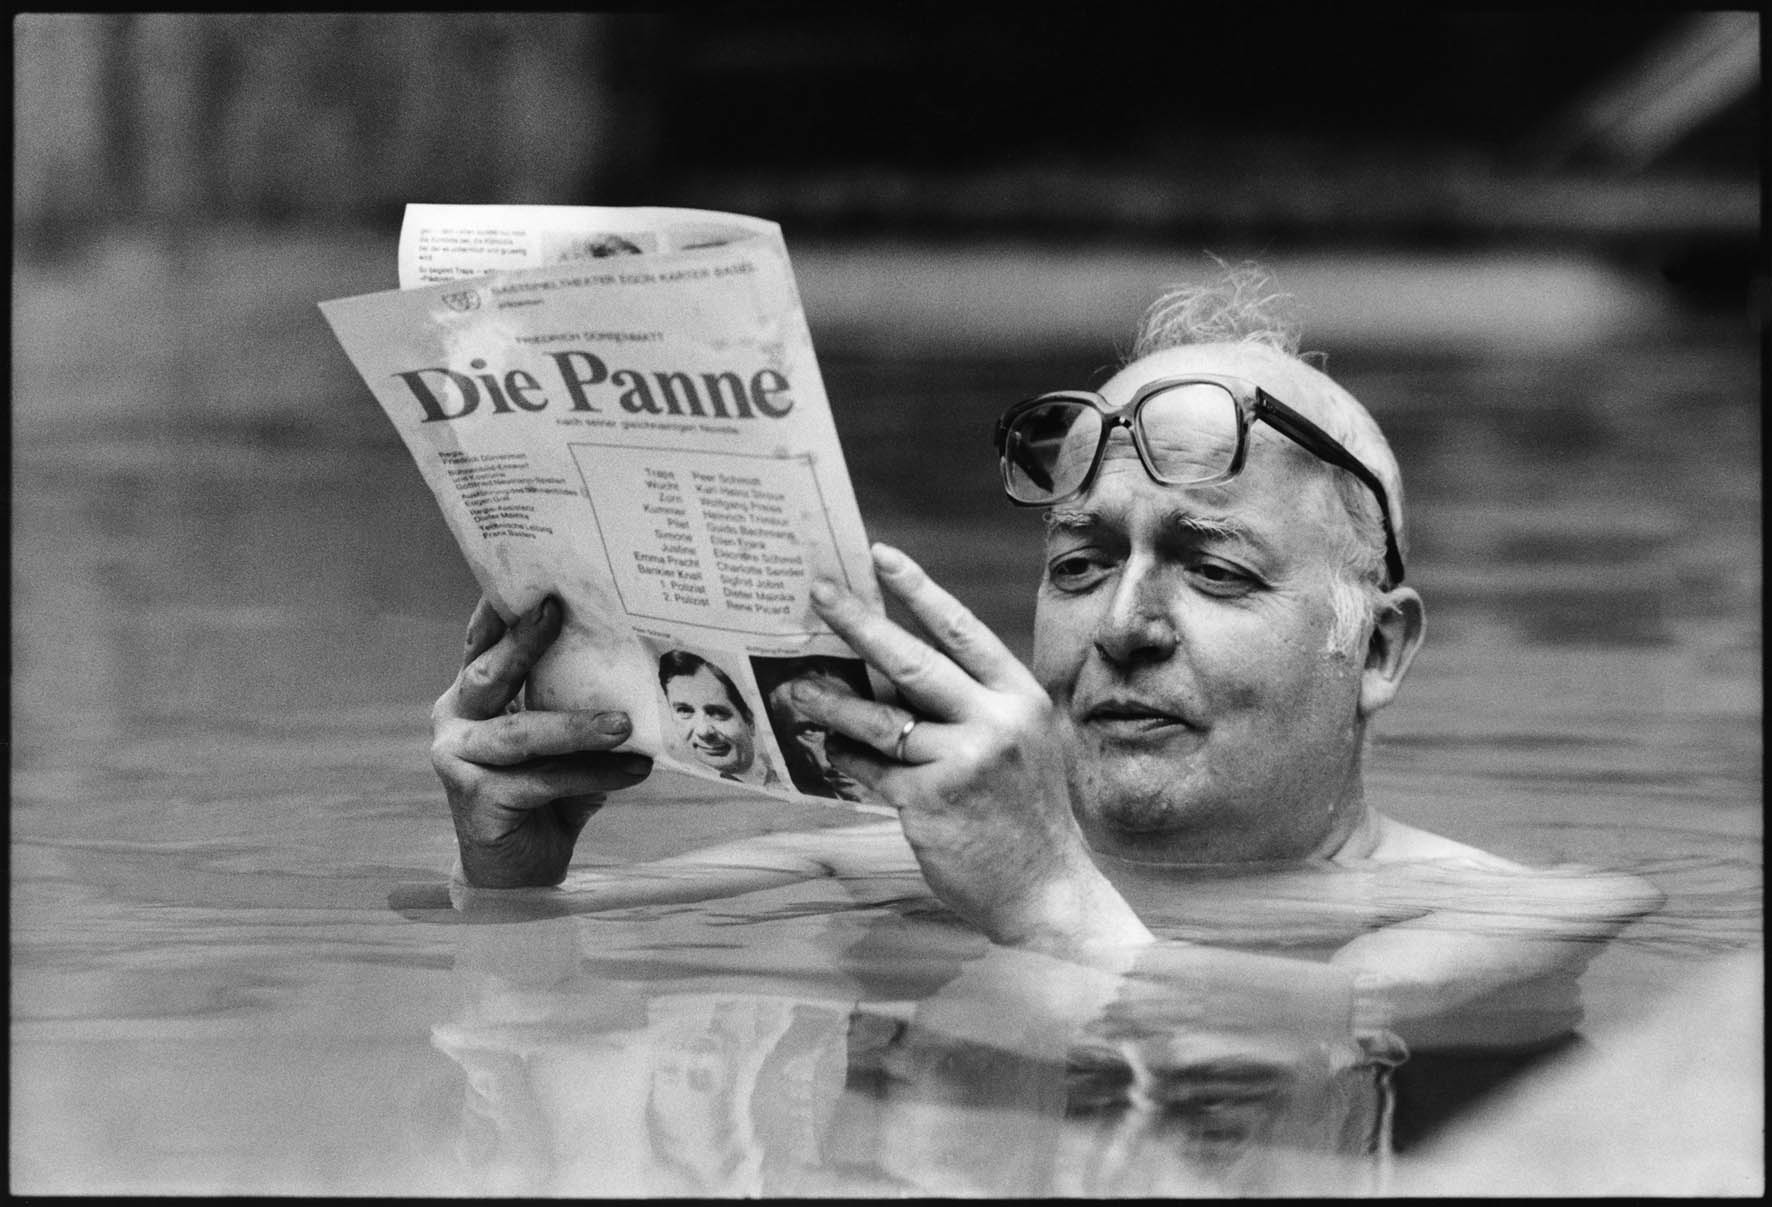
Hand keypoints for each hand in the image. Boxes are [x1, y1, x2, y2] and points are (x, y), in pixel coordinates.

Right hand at [431, 596, 652, 887]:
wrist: (521, 874)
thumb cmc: (547, 797)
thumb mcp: (563, 743)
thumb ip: (574, 703)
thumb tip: (634, 661)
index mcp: (472, 697)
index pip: (482, 644)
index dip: (499, 610)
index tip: (529, 575)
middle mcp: (454, 720)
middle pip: (490, 673)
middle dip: (525, 641)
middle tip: (559, 611)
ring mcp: (458, 759)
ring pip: (521, 734)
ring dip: (577, 727)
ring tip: (624, 724)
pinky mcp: (475, 798)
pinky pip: (542, 780)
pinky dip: (592, 776)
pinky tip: (635, 771)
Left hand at [796, 544, 1151, 957]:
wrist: (1045, 890)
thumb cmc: (1025, 816)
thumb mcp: (1018, 745)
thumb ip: (971, 707)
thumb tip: (895, 670)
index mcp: (1019, 698)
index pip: (962, 630)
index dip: (919, 589)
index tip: (880, 555)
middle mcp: (995, 722)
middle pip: (913, 659)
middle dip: (859, 622)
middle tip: (819, 593)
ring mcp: (962, 761)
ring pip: (879, 717)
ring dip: (832, 702)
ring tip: (800, 691)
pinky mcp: (929, 801)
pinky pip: (872, 767)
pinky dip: (848, 757)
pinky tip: (834, 751)